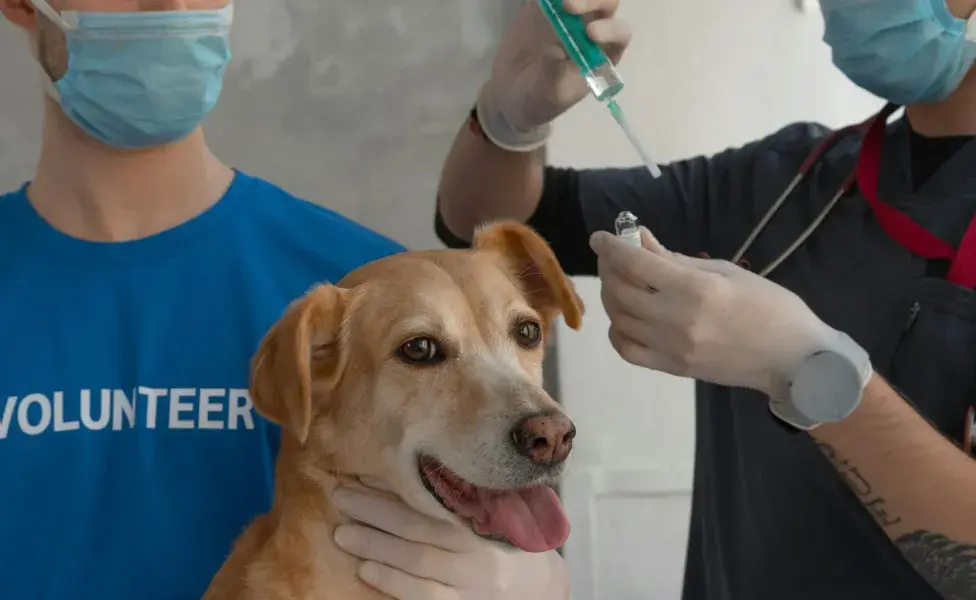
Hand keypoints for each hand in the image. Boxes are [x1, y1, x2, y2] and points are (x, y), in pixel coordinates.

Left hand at [332, 486, 569, 599]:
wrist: (542, 594)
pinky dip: (394, 582)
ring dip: (376, 544)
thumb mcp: (499, 517)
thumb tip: (414, 470)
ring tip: (343, 532)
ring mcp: (473, 584)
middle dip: (376, 510)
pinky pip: (426, 597)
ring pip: (418, 559)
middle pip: (421, 525)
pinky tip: (367, 570)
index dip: (400, 486)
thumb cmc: (510, 549)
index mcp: (489, 520)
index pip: (437, 498)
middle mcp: (481, 550)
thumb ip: (466, 500)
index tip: (366, 472)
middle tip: (341, 496)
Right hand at [478, 0, 632, 149]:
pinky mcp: (545, 5)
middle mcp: (592, 27)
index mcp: (602, 53)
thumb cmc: (540, 99)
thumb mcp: (551, 95)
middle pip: (605, 2)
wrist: (511, 92)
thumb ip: (558, 75)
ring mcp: (570, 14)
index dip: (611, 29)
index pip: (619, 34)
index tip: (590, 33)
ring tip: (551, 0)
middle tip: (568, 5)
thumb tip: (555, 53)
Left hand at [589, 227, 838, 399]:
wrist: (794, 358)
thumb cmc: (770, 306)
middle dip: (609, 269)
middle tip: (614, 258)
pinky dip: (618, 331)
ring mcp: (672, 347)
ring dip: (612, 298)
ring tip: (621, 284)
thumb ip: (677, 259)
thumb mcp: (726, 271)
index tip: (600, 237)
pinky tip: (626, 318)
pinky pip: (628, 351)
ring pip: (619, 319)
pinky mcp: (673, 368)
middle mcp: (676, 319)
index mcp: (694, 289)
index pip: (634, 263)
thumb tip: (641, 241)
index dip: (610, 247)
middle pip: (620, 290)